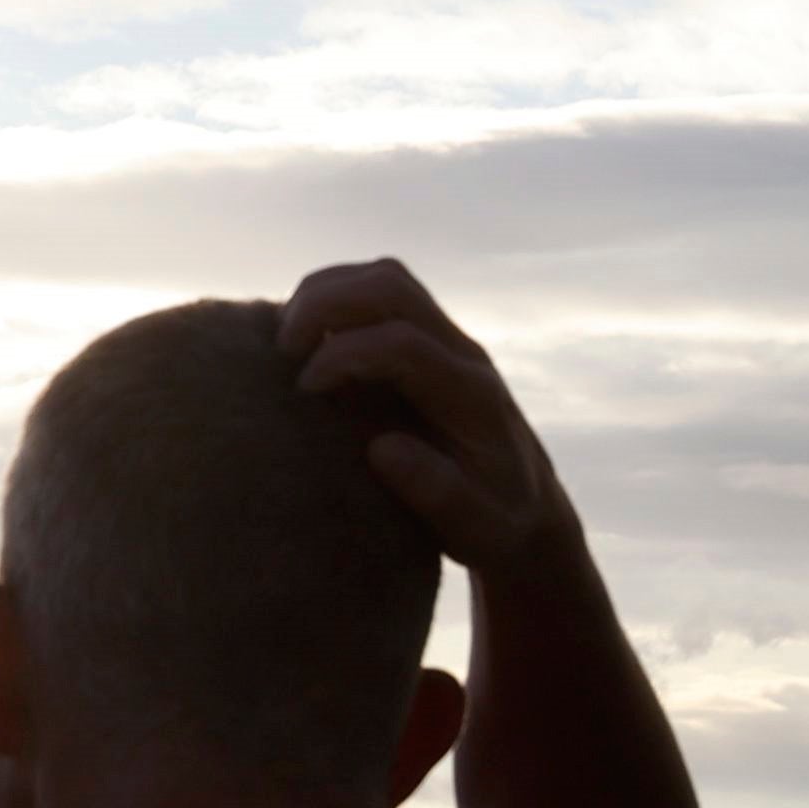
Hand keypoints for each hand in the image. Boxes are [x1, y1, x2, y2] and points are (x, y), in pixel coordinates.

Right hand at [277, 258, 571, 572]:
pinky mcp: (428, 339)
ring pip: (385, 278)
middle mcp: (464, 354)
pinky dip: (333, 300)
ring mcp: (448, 340)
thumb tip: (383, 449)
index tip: (304, 391)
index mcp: (474, 396)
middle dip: (324, 304)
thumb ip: (440, 494)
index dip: (342, 355)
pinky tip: (305, 341)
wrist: (527, 506)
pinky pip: (379, 292)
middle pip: (392, 287)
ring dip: (325, 293)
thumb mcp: (478, 530)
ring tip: (287, 340)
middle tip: (281, 350)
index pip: (403, 344)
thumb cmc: (495, 522)